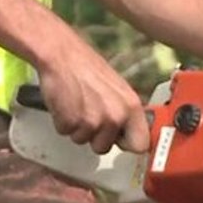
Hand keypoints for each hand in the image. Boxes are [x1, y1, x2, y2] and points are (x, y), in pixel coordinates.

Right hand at [34, 38, 150, 154]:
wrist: (61, 55)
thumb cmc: (87, 67)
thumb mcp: (118, 89)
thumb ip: (125, 112)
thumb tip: (129, 133)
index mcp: (132, 107)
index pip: (141, 144)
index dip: (127, 144)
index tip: (120, 142)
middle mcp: (116, 116)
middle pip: (104, 147)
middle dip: (94, 136)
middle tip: (88, 114)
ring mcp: (93, 121)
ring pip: (83, 141)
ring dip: (77, 128)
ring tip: (76, 104)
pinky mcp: (71, 122)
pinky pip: (65, 133)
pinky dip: (62, 122)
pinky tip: (65, 103)